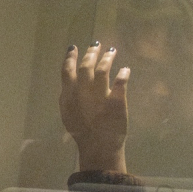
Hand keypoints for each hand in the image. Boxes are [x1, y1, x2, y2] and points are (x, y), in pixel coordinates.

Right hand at [60, 41, 130, 172]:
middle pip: (85, 67)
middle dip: (90, 54)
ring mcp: (100, 96)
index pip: (67, 71)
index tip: (73, 48)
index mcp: (69, 96)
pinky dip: (123, 74)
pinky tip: (126, 69)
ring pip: (103, 70)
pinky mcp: (117, 101)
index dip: (70, 58)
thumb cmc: (82, 132)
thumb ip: (68, 98)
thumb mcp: (68, 114)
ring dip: (107, 59)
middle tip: (96, 45)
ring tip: (112, 51)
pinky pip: (121, 82)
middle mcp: (83, 93)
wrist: (97, 146)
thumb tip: (69, 84)